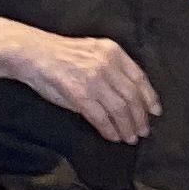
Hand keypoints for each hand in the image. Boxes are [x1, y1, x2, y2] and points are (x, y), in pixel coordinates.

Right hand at [23, 32, 160, 144]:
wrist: (33, 53)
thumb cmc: (61, 55)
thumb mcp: (93, 52)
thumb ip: (112, 70)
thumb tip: (128, 98)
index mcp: (113, 51)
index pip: (139, 77)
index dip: (150, 97)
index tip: (155, 111)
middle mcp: (106, 64)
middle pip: (132, 96)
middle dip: (140, 117)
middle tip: (143, 131)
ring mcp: (93, 79)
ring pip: (119, 109)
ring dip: (127, 127)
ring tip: (130, 138)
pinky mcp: (79, 95)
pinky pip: (101, 117)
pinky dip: (109, 130)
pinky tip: (113, 137)